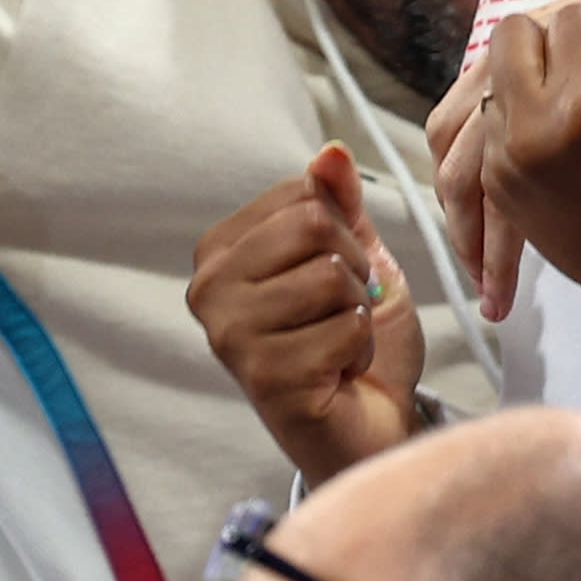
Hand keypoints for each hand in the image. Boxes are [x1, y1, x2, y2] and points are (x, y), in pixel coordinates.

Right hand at [188, 143, 425, 484]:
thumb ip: (340, 204)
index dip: (343, 232)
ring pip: (333, 277)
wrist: (371, 427)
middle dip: (355, 270)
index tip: (333, 277)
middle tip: (341, 312)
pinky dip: (361, 351)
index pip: (302, 194)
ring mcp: (231, 336)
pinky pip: (345, 329)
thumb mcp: (356, 258)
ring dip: (358, 313)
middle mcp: (209, 290)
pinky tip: (338, 375)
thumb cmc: (354, 346)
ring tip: (338, 344)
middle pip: (315, 226)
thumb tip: (330, 152)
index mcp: (220, 252)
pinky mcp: (264, 378)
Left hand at [479, 2, 580, 333]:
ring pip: (487, 82)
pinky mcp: (500, 186)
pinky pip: (476, 137)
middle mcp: (532, 129)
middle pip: (509, 42)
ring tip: (551, 98)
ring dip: (517, 82)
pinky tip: (530, 130)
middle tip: (576, 69)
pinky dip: (500, 126)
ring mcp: (507, 160)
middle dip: (543, 45)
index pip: (568, 23)